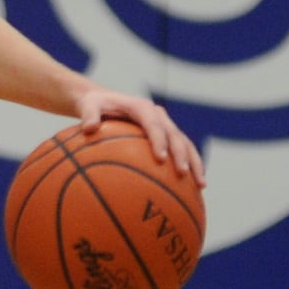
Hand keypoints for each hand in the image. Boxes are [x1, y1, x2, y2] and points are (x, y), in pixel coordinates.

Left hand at [77, 87, 205, 187]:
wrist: (105, 100)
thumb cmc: (95, 105)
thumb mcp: (88, 105)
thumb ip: (88, 115)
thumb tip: (88, 128)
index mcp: (141, 107)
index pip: (153, 123)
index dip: (159, 140)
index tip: (160, 158)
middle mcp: (158, 115)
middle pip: (175, 135)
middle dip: (181, 154)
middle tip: (182, 174)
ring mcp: (165, 125)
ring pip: (185, 144)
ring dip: (194, 163)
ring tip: (200, 185)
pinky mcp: (167, 135)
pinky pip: (182, 151)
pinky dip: (191, 167)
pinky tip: (195, 188)